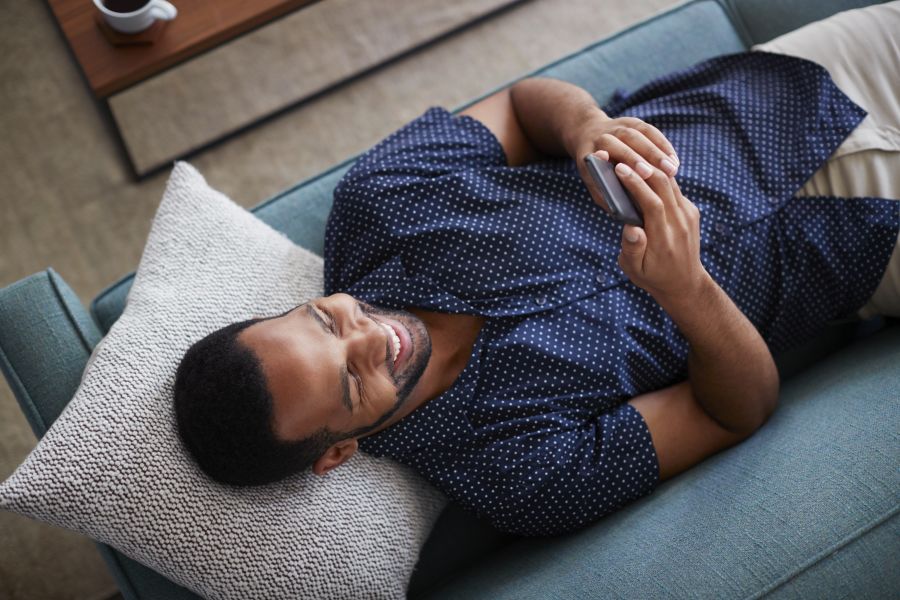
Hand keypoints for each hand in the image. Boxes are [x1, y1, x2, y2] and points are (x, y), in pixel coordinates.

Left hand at [567, 112, 679, 213]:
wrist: (591, 138)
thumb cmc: (595, 173)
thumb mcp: (594, 186)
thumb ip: (605, 196)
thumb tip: (621, 210)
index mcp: (588, 153)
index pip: (598, 156)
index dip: (605, 166)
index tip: (621, 170)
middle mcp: (601, 136)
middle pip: (621, 144)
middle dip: (637, 158)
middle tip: (654, 175)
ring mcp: (617, 126)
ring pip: (638, 134)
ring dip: (656, 152)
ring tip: (672, 170)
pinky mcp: (632, 122)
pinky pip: (650, 132)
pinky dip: (663, 145)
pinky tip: (674, 161)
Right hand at [612, 160, 708, 301]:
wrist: (685, 283)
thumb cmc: (653, 276)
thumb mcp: (634, 269)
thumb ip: (632, 248)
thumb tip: (630, 228)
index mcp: (664, 239)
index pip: (652, 203)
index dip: (636, 183)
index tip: (619, 170)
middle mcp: (679, 223)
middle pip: (664, 186)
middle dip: (642, 169)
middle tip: (622, 158)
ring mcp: (688, 215)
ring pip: (671, 183)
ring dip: (651, 169)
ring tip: (631, 159)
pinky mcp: (691, 211)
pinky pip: (674, 189)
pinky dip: (658, 178)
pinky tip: (644, 172)